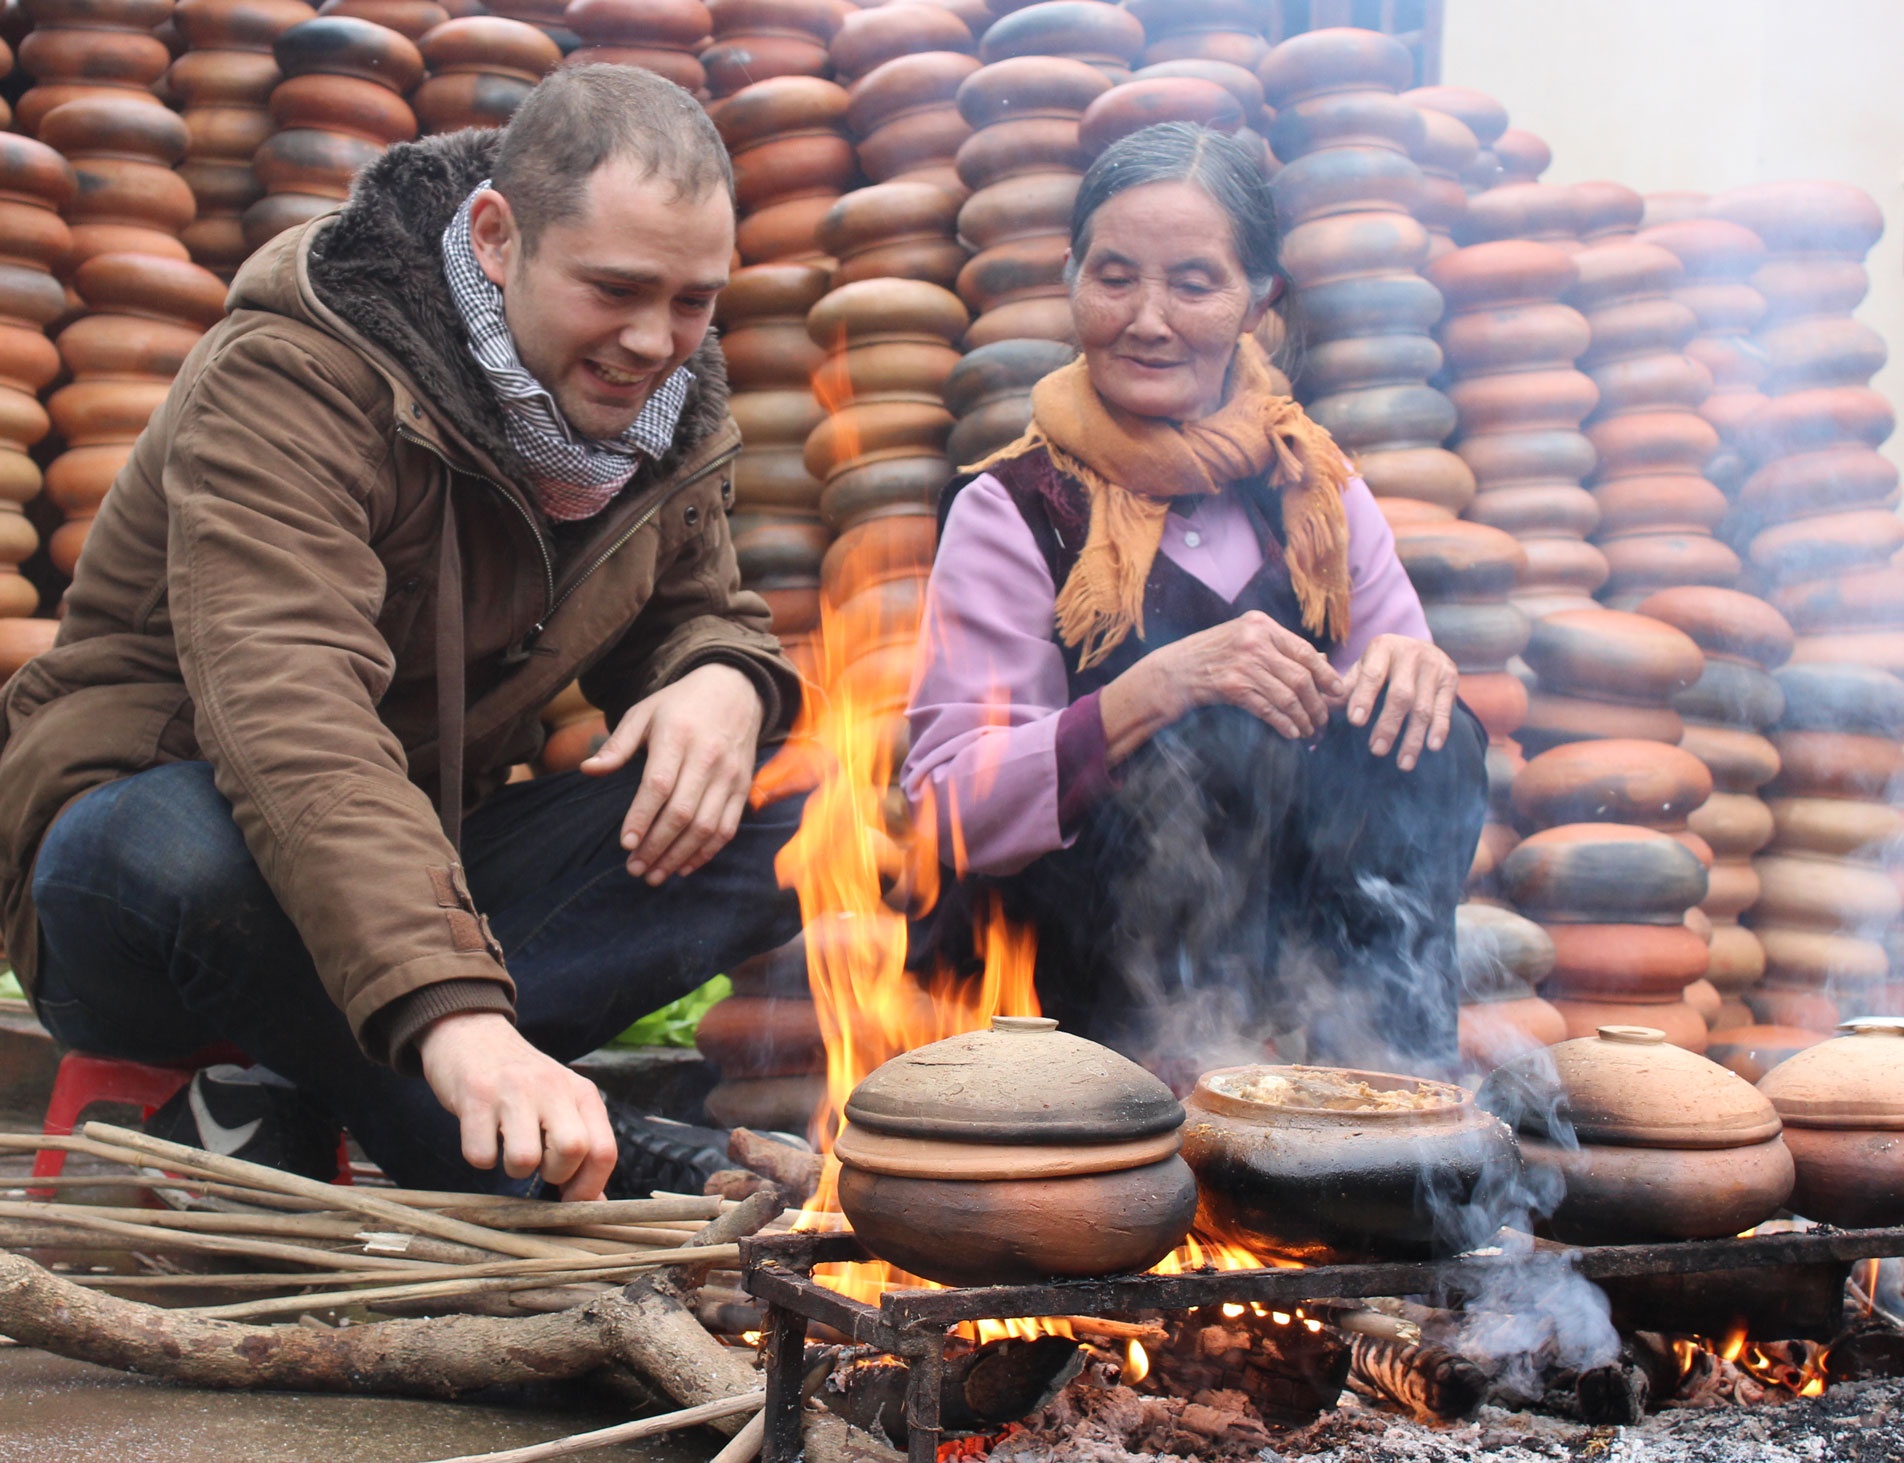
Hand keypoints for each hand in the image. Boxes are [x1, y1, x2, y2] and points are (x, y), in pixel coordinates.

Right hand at [417, 1011, 616, 1200]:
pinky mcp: (474, 1096)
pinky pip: (480, 1155)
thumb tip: (594, 1203)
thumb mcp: (560, 1103)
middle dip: (555, 1175)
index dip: (589, 1187)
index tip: (569, 1199)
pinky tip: (481, 1136)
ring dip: (514, 1170)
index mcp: (581, 1092)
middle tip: (539, 1167)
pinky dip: (479, 1158)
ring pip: (525, 1158)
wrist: (472, 1033)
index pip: (604, 1150)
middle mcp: (553, 1087)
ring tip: (507, 1148)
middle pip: (573, 1150)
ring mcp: (513, 1090)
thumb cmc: (521, 1082)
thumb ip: (581, 1146)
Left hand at [581, 662, 764, 884]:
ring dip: (679, 856)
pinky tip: (684, 866)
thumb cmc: (680, 705)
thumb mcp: (644, 713)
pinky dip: (706, 853)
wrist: (735, 690)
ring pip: (706, 827)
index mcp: (678, 736)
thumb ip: (617, 745)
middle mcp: (708, 757)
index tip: (625, 844)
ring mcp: (729, 775)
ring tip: (654, 875)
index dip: (642, 817)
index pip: (659, 785)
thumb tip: (587, 770)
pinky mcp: (743, 787)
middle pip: (682, 813)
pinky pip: (727, 828)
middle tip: (634, 869)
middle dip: (656, 847)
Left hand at [1339, 633, 1459, 770]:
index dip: (1363, 698)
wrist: (1420, 648)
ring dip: (1413, 737)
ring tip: (1403, 763)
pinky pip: (1445, 708)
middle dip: (1388, 725)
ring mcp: (1433, 665)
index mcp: (1382, 648)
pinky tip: (1432, 747)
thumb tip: (1318, 709)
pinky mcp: (1451, 677)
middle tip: (1376, 751)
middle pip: (1400, 695)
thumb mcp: (1363, 670)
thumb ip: (1343, 689)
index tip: (1355, 722)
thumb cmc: (1382, 666)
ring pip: (1423, 707)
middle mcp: (1410, 653)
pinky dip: (1440, 728)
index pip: (1372, 675)